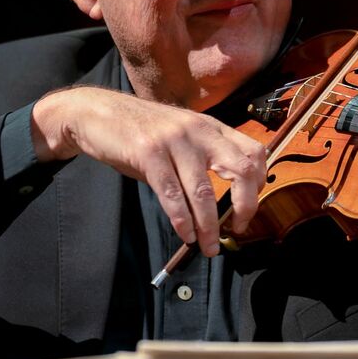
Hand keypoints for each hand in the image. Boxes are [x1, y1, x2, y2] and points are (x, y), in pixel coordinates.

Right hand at [31, 87, 265, 255]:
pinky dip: (181, 220)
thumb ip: (202, 162)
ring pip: (203, 190)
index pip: (254, 152)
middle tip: (238, 229)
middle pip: (241, 169)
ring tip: (207, 246)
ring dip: (208, 225)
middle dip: (245, 205)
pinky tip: (185, 234)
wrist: (98, 112)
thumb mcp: (181, 139)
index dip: (259, 184)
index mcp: (211, 127)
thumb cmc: (142, 132)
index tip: (249, 208)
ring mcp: (174, 139)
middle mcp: (199, 130)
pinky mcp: (148, 152)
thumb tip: (222, 206)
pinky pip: (172, 194)